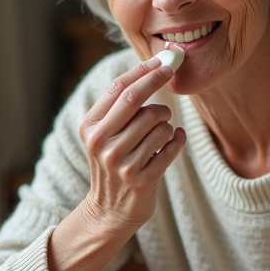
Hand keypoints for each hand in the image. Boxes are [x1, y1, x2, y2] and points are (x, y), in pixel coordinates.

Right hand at [77, 55, 185, 236]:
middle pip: (137, 101)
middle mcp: (103, 144)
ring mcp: (122, 164)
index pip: (118, 89)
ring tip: (161, 131)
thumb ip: (119, 107)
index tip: (162, 60)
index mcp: (91, 128)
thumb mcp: (104, 135)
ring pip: (158, 124)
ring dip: (167, 122)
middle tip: (172, 71)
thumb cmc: (113, 163)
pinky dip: (178, 138)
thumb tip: (151, 67)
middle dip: (157, 81)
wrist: (110, 210)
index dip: (143, 71)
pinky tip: (176, 138)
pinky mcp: (142, 179)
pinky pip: (171, 146)